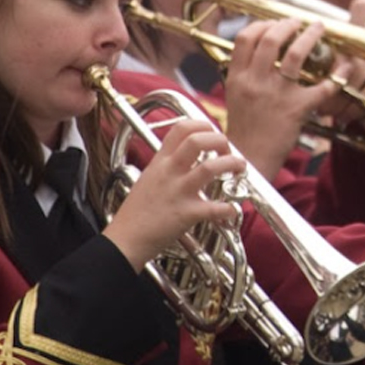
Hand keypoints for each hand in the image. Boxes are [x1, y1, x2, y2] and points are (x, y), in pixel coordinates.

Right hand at [104, 116, 245, 272]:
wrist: (125, 240)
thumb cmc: (137, 212)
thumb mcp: (149, 178)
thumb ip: (168, 164)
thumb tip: (190, 156)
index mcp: (160, 161)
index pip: (181, 128)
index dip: (203, 125)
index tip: (214, 133)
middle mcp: (169, 172)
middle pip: (197, 140)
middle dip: (220, 140)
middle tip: (228, 150)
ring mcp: (178, 191)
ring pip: (210, 167)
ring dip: (232, 164)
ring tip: (240, 169)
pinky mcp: (185, 214)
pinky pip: (214, 207)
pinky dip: (228, 208)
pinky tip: (231, 209)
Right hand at [224, 17, 336, 180]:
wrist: (250, 161)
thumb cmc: (245, 129)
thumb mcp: (234, 95)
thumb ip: (243, 71)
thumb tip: (256, 46)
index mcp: (237, 77)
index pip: (245, 38)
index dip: (262, 24)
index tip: (275, 22)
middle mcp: (255, 82)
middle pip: (271, 39)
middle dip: (289, 24)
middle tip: (299, 22)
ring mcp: (276, 94)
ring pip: (296, 55)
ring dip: (310, 37)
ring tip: (318, 29)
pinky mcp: (296, 109)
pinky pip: (322, 87)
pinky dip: (337, 77)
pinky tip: (344, 68)